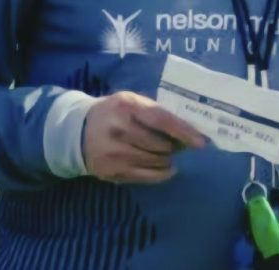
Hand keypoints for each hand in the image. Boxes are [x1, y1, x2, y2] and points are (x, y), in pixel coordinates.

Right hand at [82, 91, 205, 183]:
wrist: (78, 131)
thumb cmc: (114, 113)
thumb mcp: (132, 102)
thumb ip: (156, 112)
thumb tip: (188, 131)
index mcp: (127, 106)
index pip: (161, 120)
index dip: (183, 132)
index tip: (201, 142)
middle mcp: (119, 130)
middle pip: (160, 145)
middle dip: (175, 147)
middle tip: (180, 146)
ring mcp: (114, 153)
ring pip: (155, 162)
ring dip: (167, 160)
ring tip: (168, 154)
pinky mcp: (112, 171)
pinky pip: (146, 176)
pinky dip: (161, 174)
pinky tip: (166, 168)